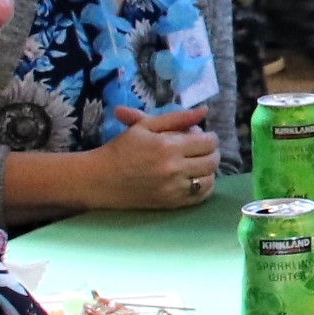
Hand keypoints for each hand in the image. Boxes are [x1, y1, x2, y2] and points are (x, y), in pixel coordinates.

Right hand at [91, 106, 220, 209]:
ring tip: (196, 163)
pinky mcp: (171, 204)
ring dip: (208, 170)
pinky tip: (192, 178)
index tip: (201, 136)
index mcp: (168, 146)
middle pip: (212, 160)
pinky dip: (203, 186)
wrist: (101, 179)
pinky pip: (201, 196)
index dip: (209, 137)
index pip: (208, 142)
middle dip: (211, 152)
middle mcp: (174, 168)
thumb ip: (177, 117)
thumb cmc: (122, 149)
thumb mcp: (146, 126)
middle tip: (200, 149)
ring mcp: (174, 189)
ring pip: (210, 179)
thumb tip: (205, 110)